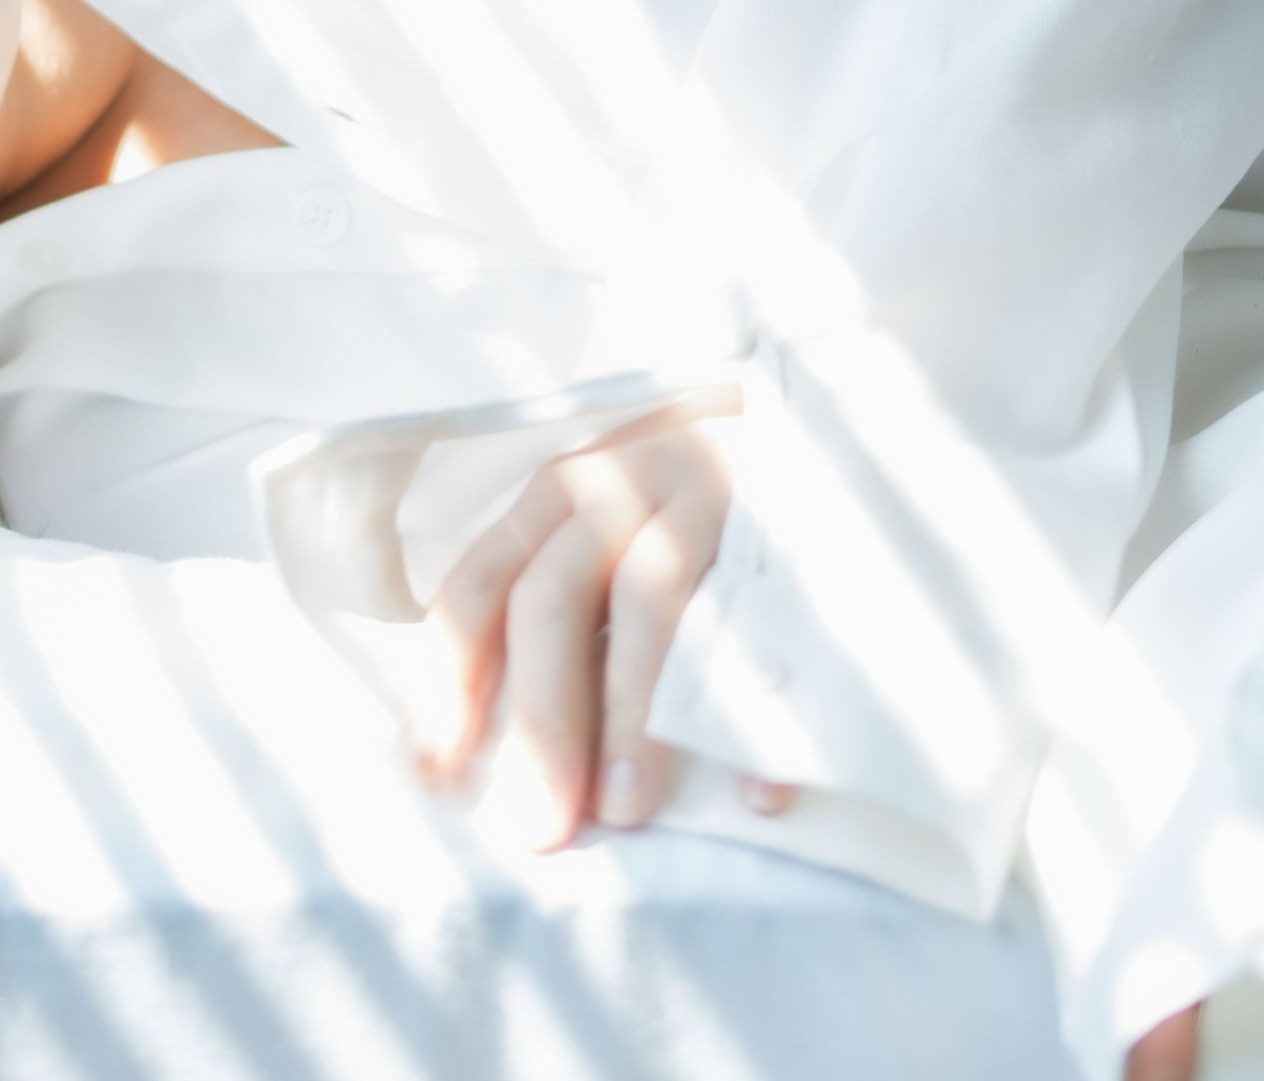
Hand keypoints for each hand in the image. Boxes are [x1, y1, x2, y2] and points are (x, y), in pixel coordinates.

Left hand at [415, 404, 789, 849]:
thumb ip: (555, 616)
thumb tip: (470, 748)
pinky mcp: (785, 514)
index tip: (438, 776)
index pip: (479, 587)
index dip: (449, 685)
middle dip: (541, 722)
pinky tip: (757, 792)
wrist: (825, 434)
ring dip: (632, 714)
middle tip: (543, 828)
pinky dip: (757, 710)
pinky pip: (764, 619)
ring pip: (648, 599)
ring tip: (627, 808)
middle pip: (552, 600)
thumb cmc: (698, 516)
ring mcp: (705, 491)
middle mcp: (620, 485)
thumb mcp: (610, 537)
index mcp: (557, 499)